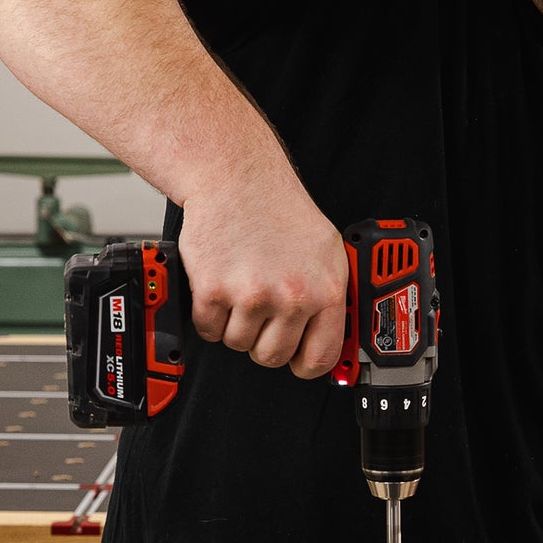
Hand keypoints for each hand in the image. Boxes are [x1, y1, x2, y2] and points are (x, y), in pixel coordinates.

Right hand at [179, 174, 348, 378]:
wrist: (238, 179)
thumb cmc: (280, 211)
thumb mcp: (327, 252)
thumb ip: (330, 297)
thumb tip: (333, 338)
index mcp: (325, 290)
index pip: (320, 357)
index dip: (304, 363)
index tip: (296, 358)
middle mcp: (291, 296)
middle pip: (273, 356)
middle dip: (264, 340)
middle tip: (262, 311)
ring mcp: (252, 295)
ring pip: (238, 344)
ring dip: (235, 324)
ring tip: (242, 288)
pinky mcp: (214, 290)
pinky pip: (209, 330)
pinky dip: (210, 314)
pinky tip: (222, 284)